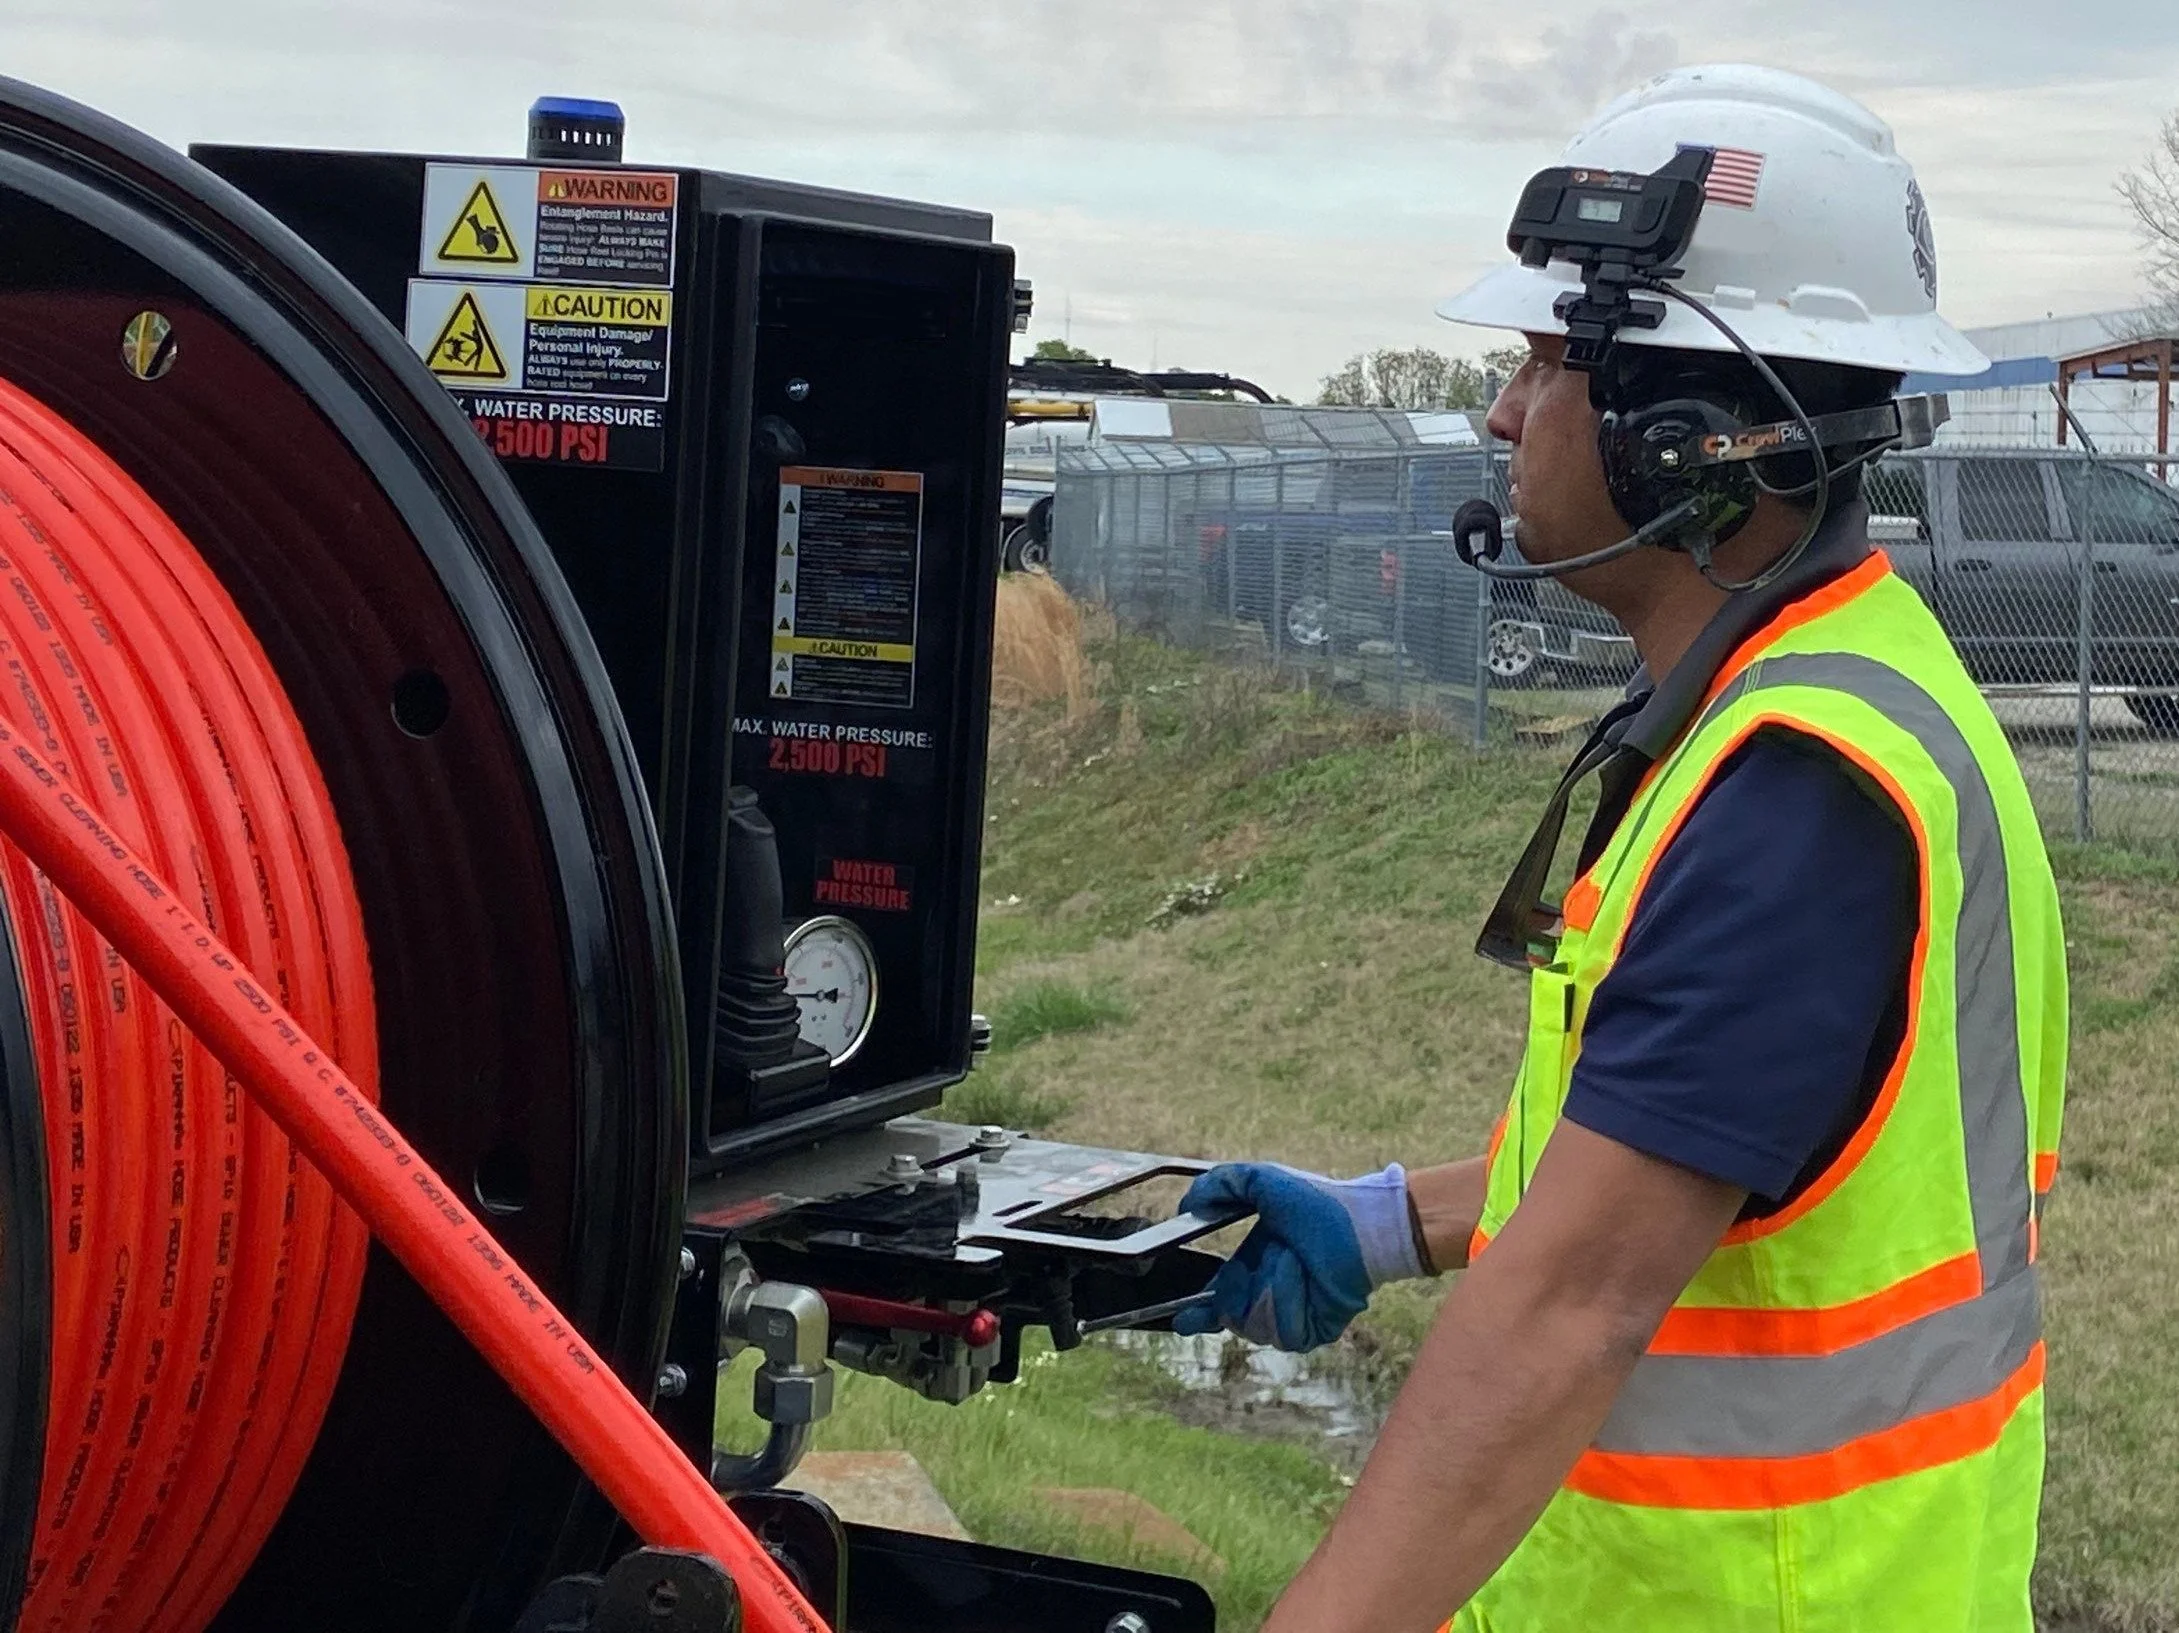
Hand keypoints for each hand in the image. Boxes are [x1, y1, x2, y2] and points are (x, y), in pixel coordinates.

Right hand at [1174, 1163, 1424, 1351]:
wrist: (1361, 1225)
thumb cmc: (1318, 1202)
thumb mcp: (1262, 1181)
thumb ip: (1220, 1184)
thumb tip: (1186, 1205)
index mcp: (1254, 1266)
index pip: (1218, 1300)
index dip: (1197, 1314)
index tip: (1182, 1320)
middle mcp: (1270, 1295)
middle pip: (1229, 1314)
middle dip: (1238, 1285)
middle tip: (1263, 1257)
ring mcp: (1290, 1317)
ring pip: (1252, 1324)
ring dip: (1269, 1285)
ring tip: (1293, 1259)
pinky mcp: (1311, 1333)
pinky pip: (1281, 1331)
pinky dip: (1289, 1299)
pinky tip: (1306, 1278)